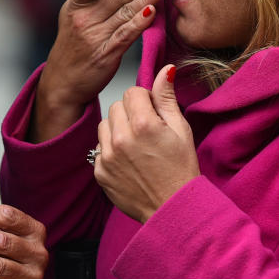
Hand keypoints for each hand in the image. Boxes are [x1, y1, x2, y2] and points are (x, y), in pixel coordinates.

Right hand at [32, 0, 171, 141]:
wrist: (63, 82)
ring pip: (126, 13)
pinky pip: (126, 35)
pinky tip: (152, 12)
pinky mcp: (107, 54)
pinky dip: (140, 23)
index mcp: (76, 5)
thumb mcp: (72, 11)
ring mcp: (95, 37)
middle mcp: (84, 20)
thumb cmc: (72, 43)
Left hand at [94, 64, 198, 222]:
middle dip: (130, 113)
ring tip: (136, 146)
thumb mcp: (180, 130)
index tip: (153, 114)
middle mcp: (121, 139)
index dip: (145, 101)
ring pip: (104, 125)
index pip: (132, 92)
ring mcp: (107, 157)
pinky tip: (128, 161)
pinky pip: (98, 148)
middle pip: (116, 105)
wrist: (172, 208)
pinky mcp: (99, 172)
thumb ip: (166, 98)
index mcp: (143, 125)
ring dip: (117, 129)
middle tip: (146, 131)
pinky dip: (110, 150)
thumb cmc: (181, 170)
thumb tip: (164, 70)